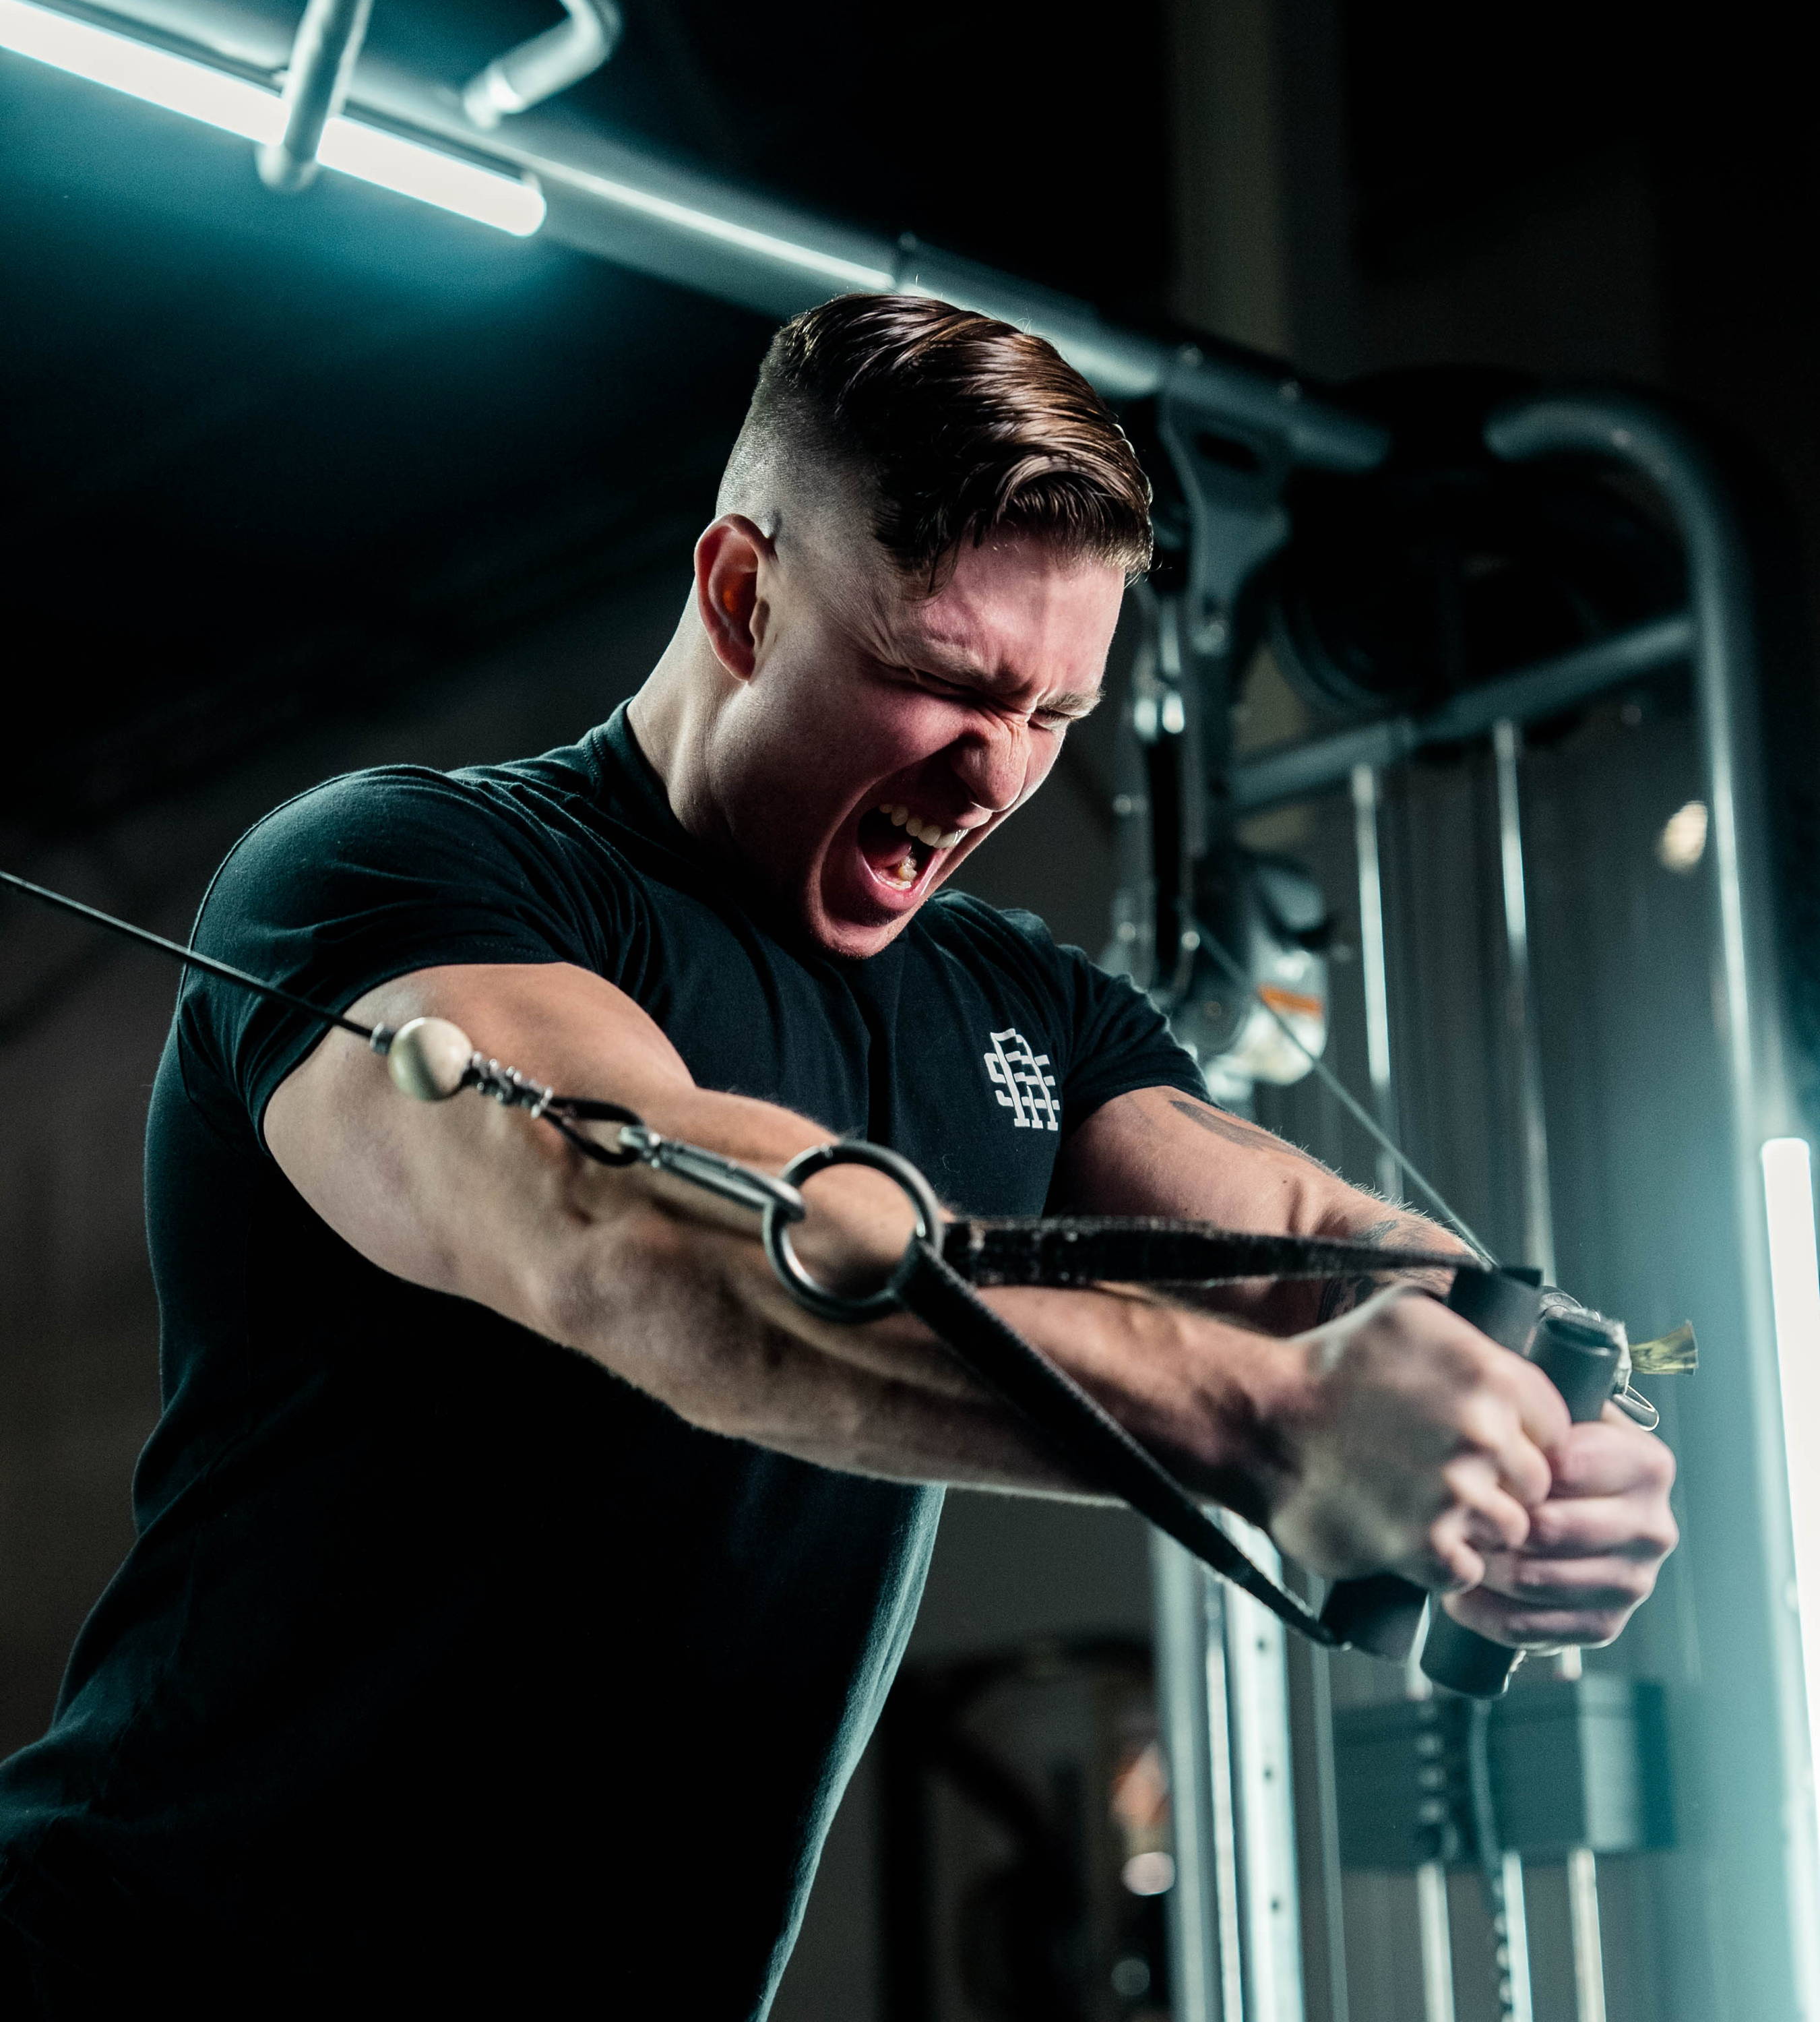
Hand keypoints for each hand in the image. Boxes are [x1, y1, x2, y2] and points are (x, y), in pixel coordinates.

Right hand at [1264, 1285, 1570, 1587]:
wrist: (1261, 1421)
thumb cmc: (1328, 1366)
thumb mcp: (1405, 1313)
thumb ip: (1473, 1333)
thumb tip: (1522, 1343)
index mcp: (1488, 1375)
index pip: (1558, 1426)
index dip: (1528, 1438)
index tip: (1499, 1445)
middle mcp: (1481, 1435)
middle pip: (1537, 1485)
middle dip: (1503, 1485)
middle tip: (1457, 1477)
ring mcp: (1455, 1494)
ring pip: (1509, 1530)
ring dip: (1476, 1526)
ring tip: (1431, 1507)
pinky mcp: (1424, 1547)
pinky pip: (1468, 1572)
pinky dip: (1444, 1562)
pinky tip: (1414, 1534)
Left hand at [1438, 1408, 1676, 1646]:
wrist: (1570, 1507)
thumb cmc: (1551, 1455)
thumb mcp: (1555, 1416)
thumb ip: (1536, 1410)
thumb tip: (1491, 1409)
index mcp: (1646, 1465)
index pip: (1563, 1467)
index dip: (1509, 1468)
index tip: (1474, 1464)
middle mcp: (1651, 1526)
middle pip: (1548, 1529)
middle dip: (1491, 1522)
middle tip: (1452, 1511)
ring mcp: (1633, 1582)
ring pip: (1535, 1579)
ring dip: (1482, 1567)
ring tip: (1454, 1545)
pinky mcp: (1605, 1624)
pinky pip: (1531, 1626)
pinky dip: (1486, 1612)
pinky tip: (1463, 1591)